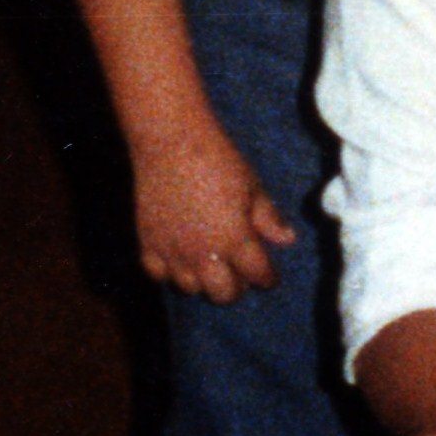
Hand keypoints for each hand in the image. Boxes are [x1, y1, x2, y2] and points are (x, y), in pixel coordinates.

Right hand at [129, 117, 295, 302]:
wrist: (172, 141)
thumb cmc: (218, 159)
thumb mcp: (252, 186)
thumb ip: (269, 218)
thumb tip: (288, 240)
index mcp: (235, 239)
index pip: (257, 274)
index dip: (267, 277)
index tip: (269, 276)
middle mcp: (204, 252)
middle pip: (224, 293)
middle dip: (236, 287)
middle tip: (239, 274)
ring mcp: (173, 250)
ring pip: (190, 288)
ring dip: (203, 281)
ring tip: (209, 266)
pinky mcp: (148, 242)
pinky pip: (158, 274)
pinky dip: (169, 272)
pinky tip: (178, 261)